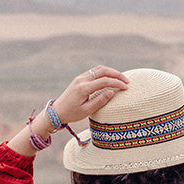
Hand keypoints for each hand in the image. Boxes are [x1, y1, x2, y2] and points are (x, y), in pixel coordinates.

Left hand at [7, 66, 128, 156]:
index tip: (126, 87)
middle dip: (116, 74)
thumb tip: (111, 91)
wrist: (57, 111)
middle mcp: (82, 80)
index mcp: (83, 88)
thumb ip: (99, 101)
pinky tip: (110, 78)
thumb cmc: (72, 114)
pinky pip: (94, 71)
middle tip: (127, 80)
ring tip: (121, 78)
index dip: (117, 83)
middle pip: (102, 71)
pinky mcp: (79, 79)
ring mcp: (80, 78)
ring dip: (111, 72)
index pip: (104, 81)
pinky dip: (104, 73)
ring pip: (98, 69)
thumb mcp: (87, 111)